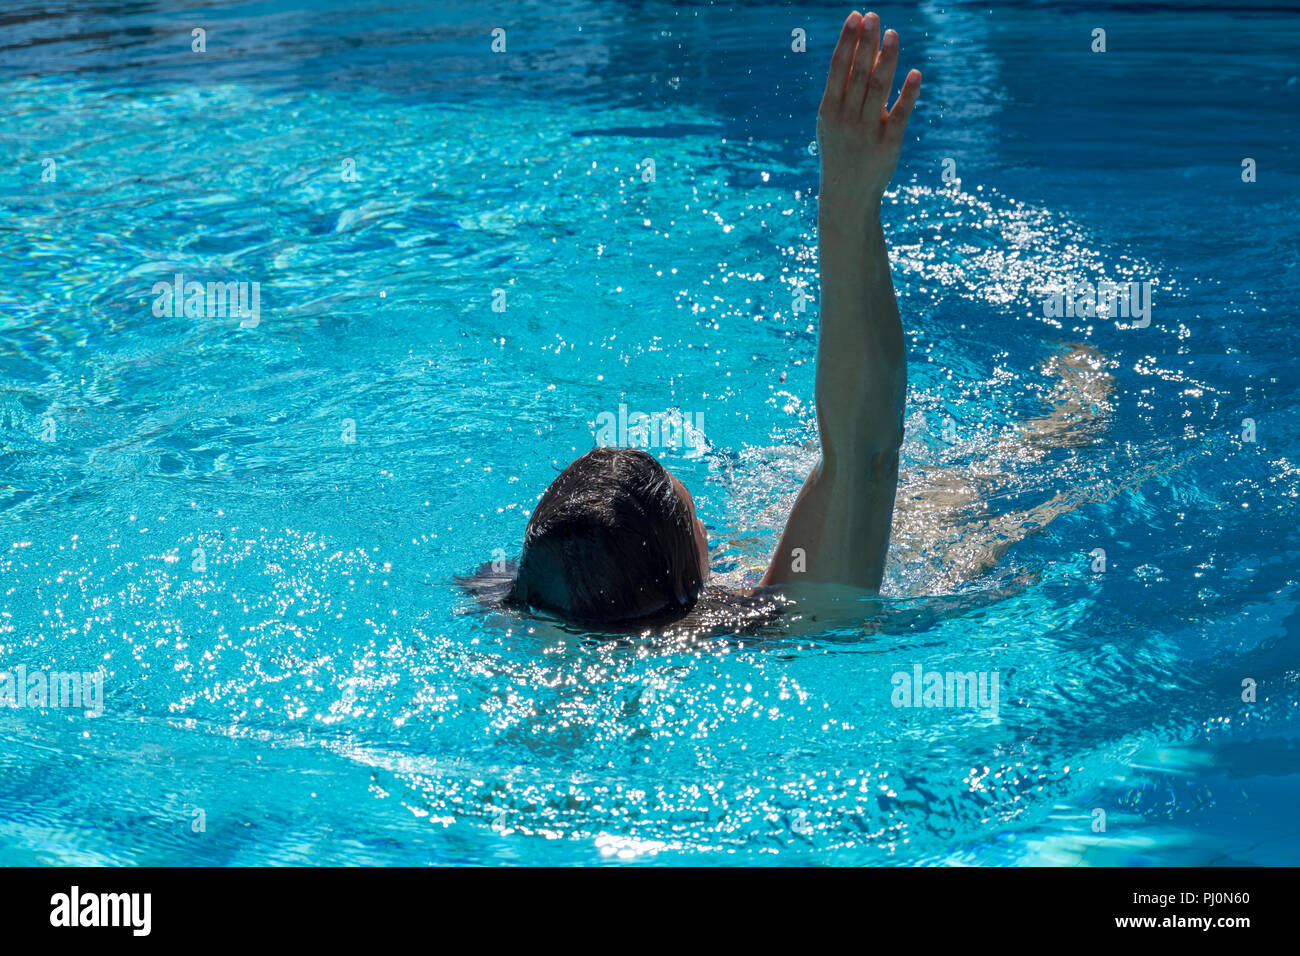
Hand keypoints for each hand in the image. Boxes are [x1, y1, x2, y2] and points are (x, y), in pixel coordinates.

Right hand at [816, 11, 920, 221]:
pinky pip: (900, 115)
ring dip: (887, 60)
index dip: (847, 42)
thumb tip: (867, 46)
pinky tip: (916, 74)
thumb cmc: (842, 150)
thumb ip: (848, 87)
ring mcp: (867, 133)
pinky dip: (908, 95)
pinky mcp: (889, 145)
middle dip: (866, 44)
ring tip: (893, 34)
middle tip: (874, 16)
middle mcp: (846, 119)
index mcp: (829, 111)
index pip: (838, 70)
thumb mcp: (834, 120)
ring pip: (878, 90)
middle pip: (858, 75)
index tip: (856, 17)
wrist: (847, 195)